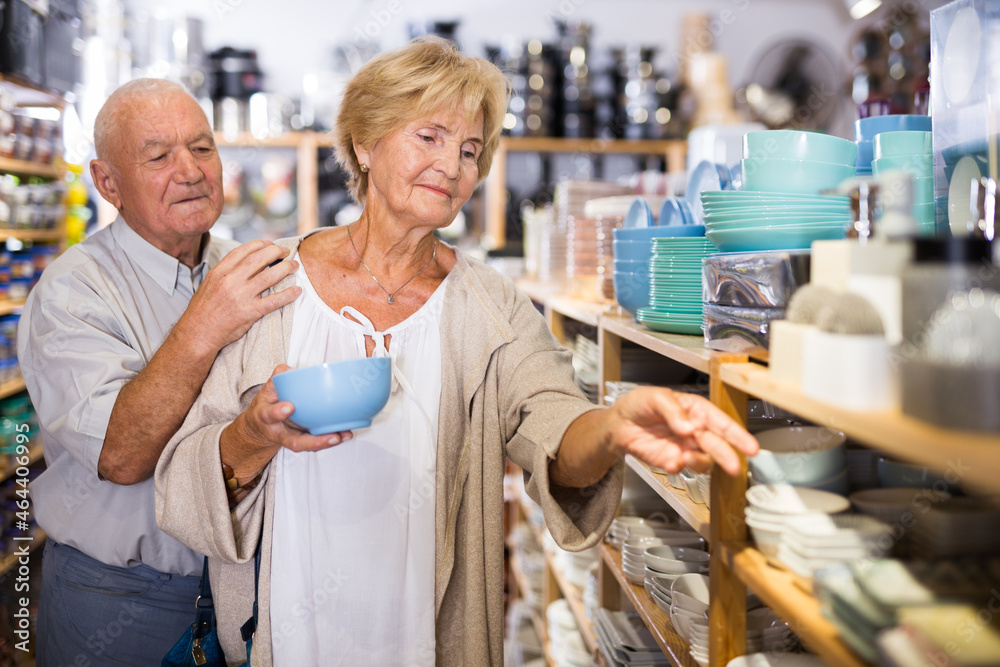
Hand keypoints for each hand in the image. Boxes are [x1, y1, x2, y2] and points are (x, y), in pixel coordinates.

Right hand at [177, 240, 301, 357]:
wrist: (198, 333)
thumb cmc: (204, 309)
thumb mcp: (210, 283)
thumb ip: (227, 271)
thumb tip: (247, 262)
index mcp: (220, 271)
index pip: (244, 250)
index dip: (261, 244)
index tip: (271, 243)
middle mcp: (231, 280)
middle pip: (260, 259)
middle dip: (277, 252)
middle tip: (286, 252)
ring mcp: (241, 296)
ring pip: (269, 276)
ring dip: (286, 269)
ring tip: (294, 267)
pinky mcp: (249, 312)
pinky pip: (274, 301)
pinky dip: (288, 295)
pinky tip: (297, 291)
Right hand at [221, 365, 353, 481]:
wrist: (261, 425)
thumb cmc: (268, 403)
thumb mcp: (267, 389)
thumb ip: (279, 377)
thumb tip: (291, 369)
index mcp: (265, 415)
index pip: (269, 414)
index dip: (278, 412)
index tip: (289, 407)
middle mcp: (278, 432)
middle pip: (294, 441)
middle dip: (313, 441)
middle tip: (333, 435)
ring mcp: (291, 439)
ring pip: (308, 445)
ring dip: (327, 442)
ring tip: (343, 435)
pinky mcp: (302, 441)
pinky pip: (316, 442)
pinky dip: (331, 439)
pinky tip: (345, 434)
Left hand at [607, 387, 757, 475]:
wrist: (619, 423)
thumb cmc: (640, 404)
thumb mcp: (655, 397)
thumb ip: (673, 410)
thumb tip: (688, 425)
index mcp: (696, 411)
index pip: (721, 422)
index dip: (738, 435)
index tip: (750, 446)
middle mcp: (695, 430)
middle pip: (718, 445)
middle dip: (727, 456)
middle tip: (733, 466)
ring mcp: (685, 447)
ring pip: (703, 460)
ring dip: (699, 462)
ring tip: (686, 457)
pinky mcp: (672, 460)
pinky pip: (681, 468)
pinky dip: (678, 466)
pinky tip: (672, 461)